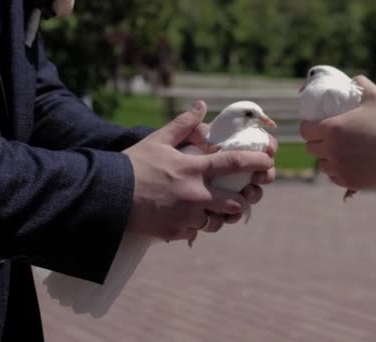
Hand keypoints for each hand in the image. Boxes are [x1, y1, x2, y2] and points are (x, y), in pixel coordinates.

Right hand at [123, 101, 273, 240]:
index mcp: (193, 169)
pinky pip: (196, 232)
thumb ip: (183, 124)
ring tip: (219, 210)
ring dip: (222, 216)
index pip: (234, 163)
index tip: (268, 162)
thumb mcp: (158, 140)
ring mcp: (186, 216)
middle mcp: (194, 194)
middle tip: (243, 195)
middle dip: (244, 200)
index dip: (257, 162)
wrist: (107, 195)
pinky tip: (192, 218)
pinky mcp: (175, 232)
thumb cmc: (133, 165)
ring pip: (218, 222)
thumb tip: (202, 106)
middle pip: (235, 202)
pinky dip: (198, 226)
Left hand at [300, 75, 375, 189]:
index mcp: (331, 128)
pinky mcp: (348, 181)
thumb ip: (361, 84)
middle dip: (317, 142)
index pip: (305, 130)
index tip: (312, 126)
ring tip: (335, 153)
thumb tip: (354, 80)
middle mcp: (330, 149)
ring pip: (322, 165)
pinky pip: (334, 178)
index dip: (308, 127)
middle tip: (325, 139)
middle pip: (311, 148)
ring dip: (326, 158)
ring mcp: (338, 167)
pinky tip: (344, 165)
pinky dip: (337, 172)